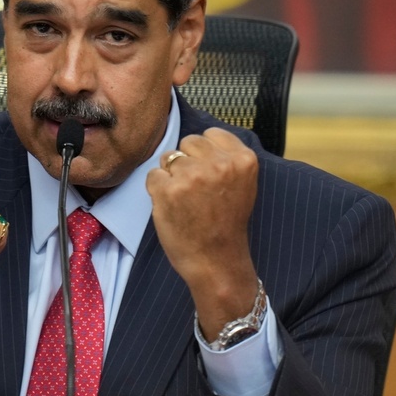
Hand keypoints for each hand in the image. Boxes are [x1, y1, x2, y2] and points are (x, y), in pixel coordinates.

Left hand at [146, 128, 260, 339]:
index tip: (208, 172)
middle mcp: (218, 163)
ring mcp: (191, 176)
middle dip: (187, 161)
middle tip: (196, 189)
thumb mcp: (242, 184)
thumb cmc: (226, 224)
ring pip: (168, 157)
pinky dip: (157, 190)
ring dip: (171, 175)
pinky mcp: (167, 190)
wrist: (216, 261)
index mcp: (243, 160)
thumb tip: (201, 140)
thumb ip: (227, 159)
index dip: (204, 153)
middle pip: (188, 142)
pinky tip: (172, 207)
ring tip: (185, 199)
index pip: (211, 135)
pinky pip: (153, 176)